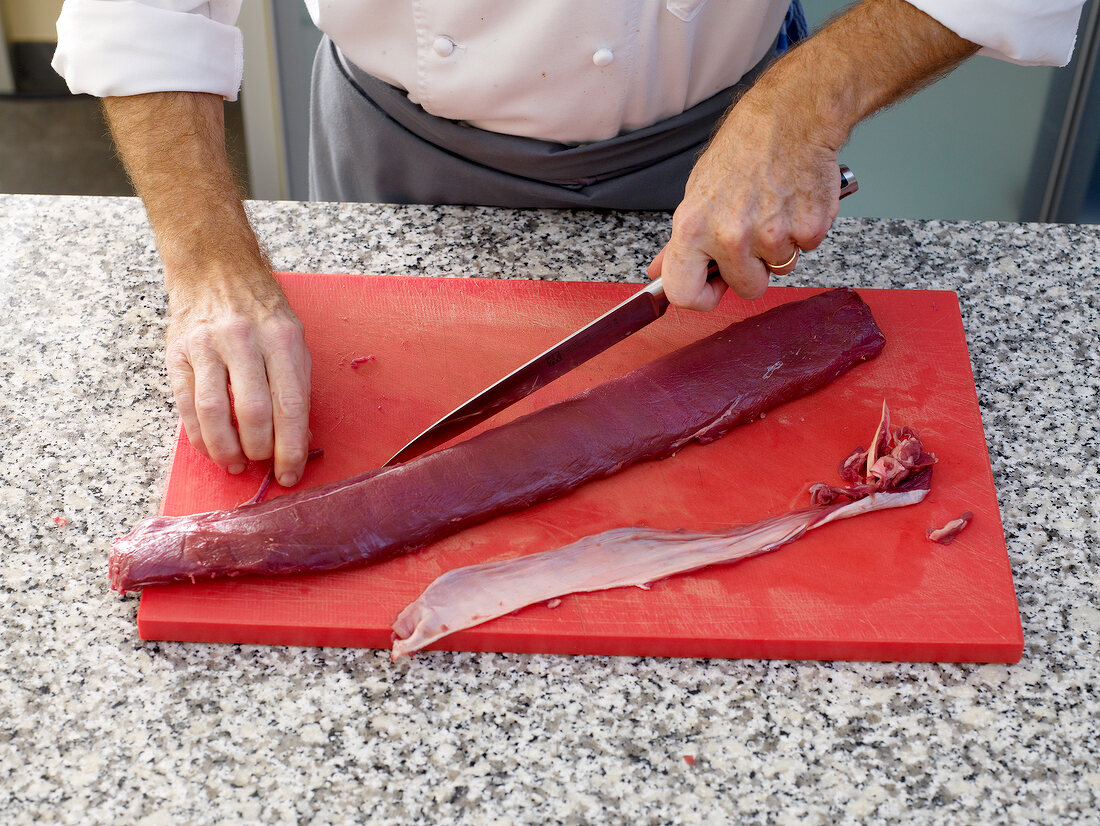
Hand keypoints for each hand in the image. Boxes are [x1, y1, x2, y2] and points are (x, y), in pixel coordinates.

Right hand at [165, 269, 311, 487]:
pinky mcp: (178, 354)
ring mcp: (207, 346)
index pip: (290, 405)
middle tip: (263, 465)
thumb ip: (297, 386)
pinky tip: (212, 448)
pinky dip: (199, 435)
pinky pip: (186, 405)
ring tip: (236, 464)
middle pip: (253, 411)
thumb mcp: (292, 338)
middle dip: (260, 450)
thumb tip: (299, 437)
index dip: (290, 446)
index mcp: (282, 339)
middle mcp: (244, 340)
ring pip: (215, 412)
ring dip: (226, 449)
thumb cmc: (261, 310)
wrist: (215, 269)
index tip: (291, 473)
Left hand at [648, 93, 841, 309]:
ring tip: (774, 208)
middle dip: (753, 268)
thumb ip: (683, 240)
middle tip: (754, 232)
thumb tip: (660, 272)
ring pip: (780, 269)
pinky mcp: (808, 229)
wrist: (791, 115)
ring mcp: (772, 235)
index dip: (701, 296)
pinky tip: (794, 201)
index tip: (712, 286)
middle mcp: (730, 236)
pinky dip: (803, 230)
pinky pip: (806, 249)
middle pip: (747, 288)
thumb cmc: (744, 147)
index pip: (683, 293)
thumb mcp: (698, 192)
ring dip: (780, 247)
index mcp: (693, 228)